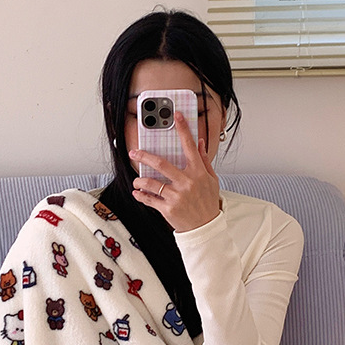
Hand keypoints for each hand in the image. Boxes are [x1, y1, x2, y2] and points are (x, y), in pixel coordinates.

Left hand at [129, 112, 220, 232]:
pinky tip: (137, 192)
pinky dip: (140, 196)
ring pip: (151, 183)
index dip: (183, 130)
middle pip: (161, 164)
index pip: (190, 147)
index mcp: (198, 172)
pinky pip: (149, 199)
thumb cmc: (208, 203)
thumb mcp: (211, 180)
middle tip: (134, 152)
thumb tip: (200, 143)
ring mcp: (176, 196)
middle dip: (144, 156)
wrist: (205, 227)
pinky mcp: (168, 209)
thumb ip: (204, 161)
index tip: (177, 117)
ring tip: (137, 180)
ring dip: (140, 180)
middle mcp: (186, 182)